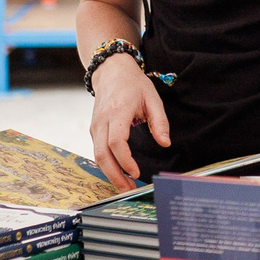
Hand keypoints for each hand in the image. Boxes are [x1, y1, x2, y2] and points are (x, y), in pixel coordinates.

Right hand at [88, 55, 166, 185]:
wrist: (111, 71)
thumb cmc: (133, 84)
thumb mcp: (153, 98)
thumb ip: (160, 122)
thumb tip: (165, 143)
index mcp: (118, 111)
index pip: (117, 142)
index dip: (125, 160)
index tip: (137, 172)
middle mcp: (102, 121)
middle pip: (102, 154)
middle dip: (114, 175)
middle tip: (129, 189)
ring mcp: (95, 126)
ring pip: (97, 156)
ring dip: (110, 174)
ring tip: (126, 185)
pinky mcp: (94, 130)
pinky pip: (98, 151)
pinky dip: (107, 165)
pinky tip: (119, 173)